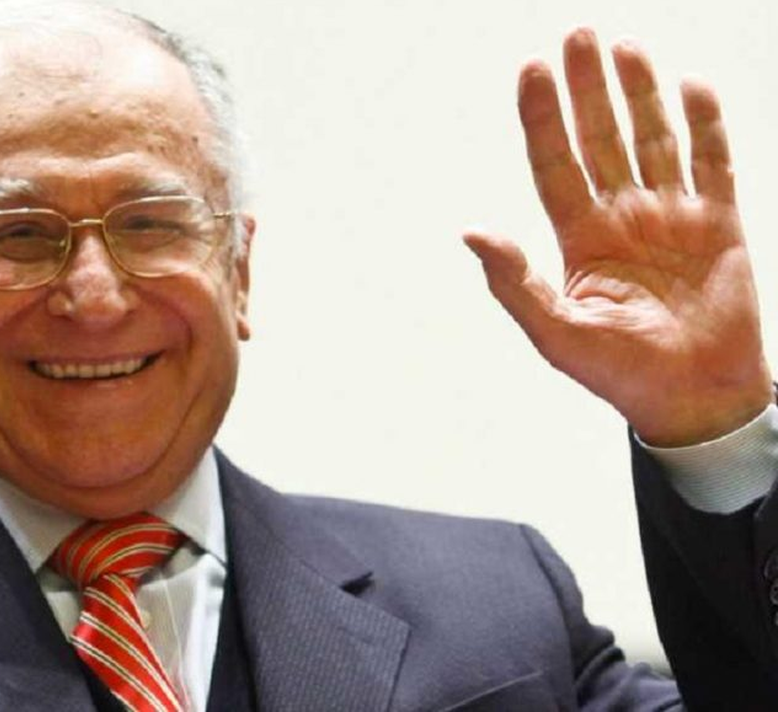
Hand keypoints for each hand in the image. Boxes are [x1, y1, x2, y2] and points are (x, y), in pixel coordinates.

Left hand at [465, 28, 771, 446]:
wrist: (693, 397)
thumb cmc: (619, 373)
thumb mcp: (556, 333)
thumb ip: (514, 282)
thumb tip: (471, 232)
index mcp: (580, 238)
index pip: (555, 163)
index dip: (542, 117)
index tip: (531, 69)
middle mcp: (623, 217)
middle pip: (601, 138)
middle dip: (588, 88)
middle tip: (577, 34)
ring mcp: (672, 216)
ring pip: (654, 139)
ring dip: (641, 94)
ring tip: (625, 48)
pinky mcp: (719, 224)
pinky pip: (713, 162)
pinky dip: (706, 125)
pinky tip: (692, 87)